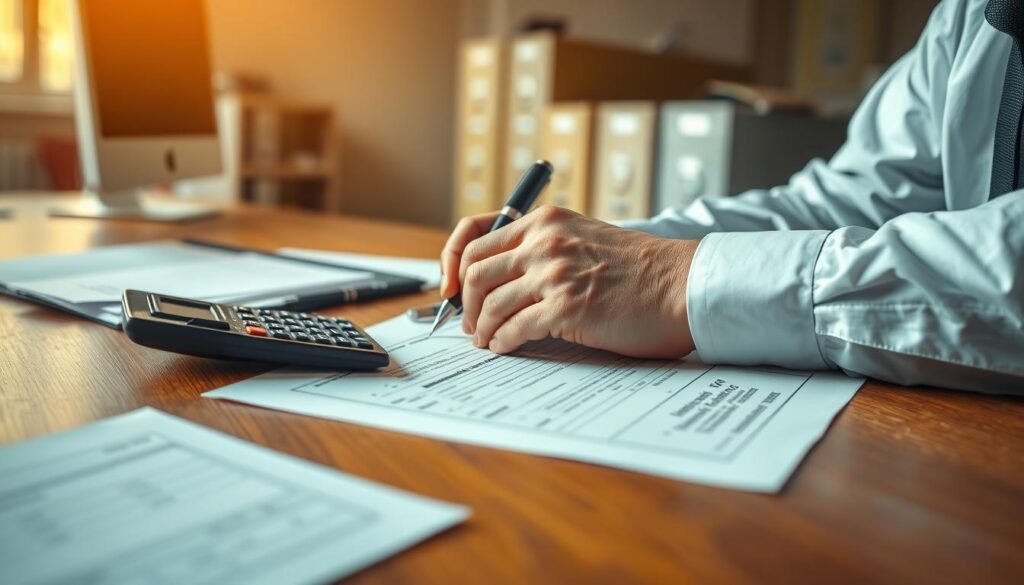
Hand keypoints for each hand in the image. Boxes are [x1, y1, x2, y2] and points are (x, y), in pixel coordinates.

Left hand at [440, 206, 696, 357]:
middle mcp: (545, 241)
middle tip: (470, 323)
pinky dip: (502, 342)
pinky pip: (514, 329)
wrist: (682, 285)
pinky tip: (504, 348)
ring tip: (486, 341)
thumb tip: (504, 278)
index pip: (475, 235)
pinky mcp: (566, 308)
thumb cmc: (640, 269)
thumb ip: (546, 247)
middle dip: (464, 304)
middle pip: (475, 273)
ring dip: (481, 329)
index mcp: (546, 220)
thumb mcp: (585, 237)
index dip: (451, 264)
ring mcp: (554, 274)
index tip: (449, 287)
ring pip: (490, 304)